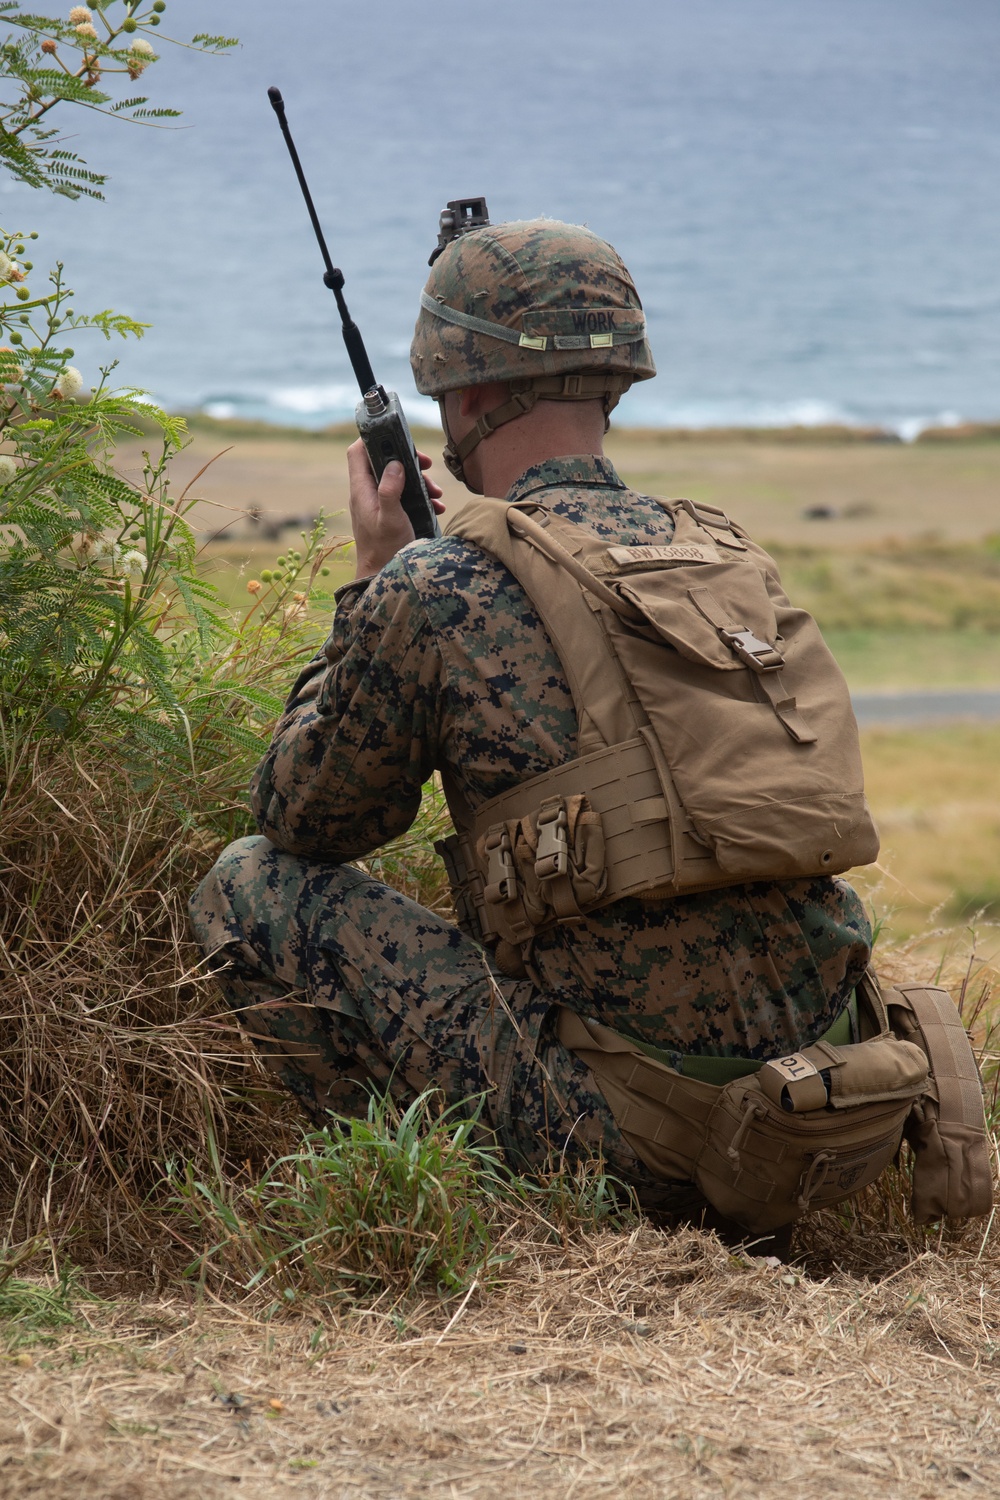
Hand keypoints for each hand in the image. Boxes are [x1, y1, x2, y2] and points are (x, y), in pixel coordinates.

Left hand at [347, 440, 443, 579]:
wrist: (382, 578)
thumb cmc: (384, 551)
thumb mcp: (390, 519)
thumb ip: (390, 490)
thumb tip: (394, 464)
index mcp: (361, 490)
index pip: (358, 452)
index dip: (373, 438)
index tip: (397, 437)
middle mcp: (366, 493)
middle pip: (382, 462)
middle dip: (406, 460)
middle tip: (425, 465)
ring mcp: (376, 503)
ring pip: (396, 478)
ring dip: (418, 481)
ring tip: (436, 492)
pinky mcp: (387, 513)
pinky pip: (403, 495)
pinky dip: (420, 496)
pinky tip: (436, 506)